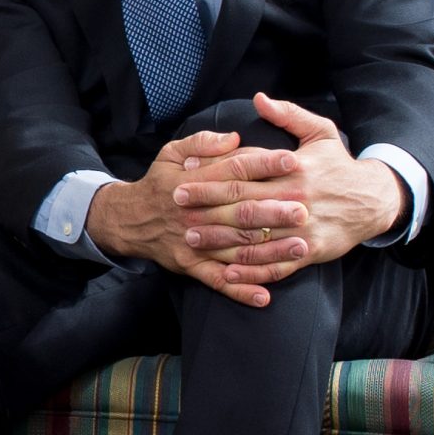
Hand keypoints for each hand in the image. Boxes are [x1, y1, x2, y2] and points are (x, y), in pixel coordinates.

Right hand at [86, 127, 286, 308]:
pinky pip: (217, 281)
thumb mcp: (171, 153)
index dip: (263, 164)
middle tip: (304, 209)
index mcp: (192, 183)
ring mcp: (193, 243)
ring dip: (269, 251)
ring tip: (300, 248)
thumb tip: (234, 138)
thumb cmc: (159, 183)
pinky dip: (240, 290)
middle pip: (239, 212)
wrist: (129, 220)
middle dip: (273, 212)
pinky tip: (265, 296)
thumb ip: (202, 142)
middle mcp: (194, 214)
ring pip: (235, 249)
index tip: (292, 160)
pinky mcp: (190, 265)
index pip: (233, 171)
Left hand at [167, 94, 403, 293]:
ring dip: (221, 241)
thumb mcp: (321, 132)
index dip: (212, 174)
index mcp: (294, 169)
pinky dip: (251, 271)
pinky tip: (227, 273)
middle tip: (177, 208)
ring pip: (256, 237)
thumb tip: (259, 98)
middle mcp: (296, 199)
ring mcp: (303, 228)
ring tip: (192, 239)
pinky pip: (276, 264)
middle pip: (243, 204)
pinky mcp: (311, 251)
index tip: (183, 175)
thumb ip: (289, 115)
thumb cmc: (340, 165)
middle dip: (207, 207)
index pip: (245, 171)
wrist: (375, 200)